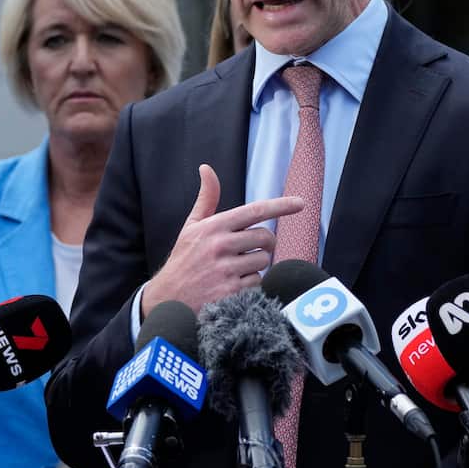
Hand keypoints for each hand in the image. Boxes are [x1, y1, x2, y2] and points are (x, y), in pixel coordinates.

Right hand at [142, 164, 302, 314]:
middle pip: (266, 237)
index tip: (300, 203)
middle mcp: (220, 246)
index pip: (255, 211)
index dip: (281, 206)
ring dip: (256, 265)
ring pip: (264, 261)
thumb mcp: (191, 227)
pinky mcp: (231, 292)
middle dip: (265, 243)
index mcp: (213, 226)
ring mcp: (226, 270)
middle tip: (251, 249)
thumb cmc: (184, 259)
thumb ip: (206, 198)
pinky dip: (251, 284)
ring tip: (236, 269)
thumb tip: (206, 168)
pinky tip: (234, 285)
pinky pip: (258, 282)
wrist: (168, 299)